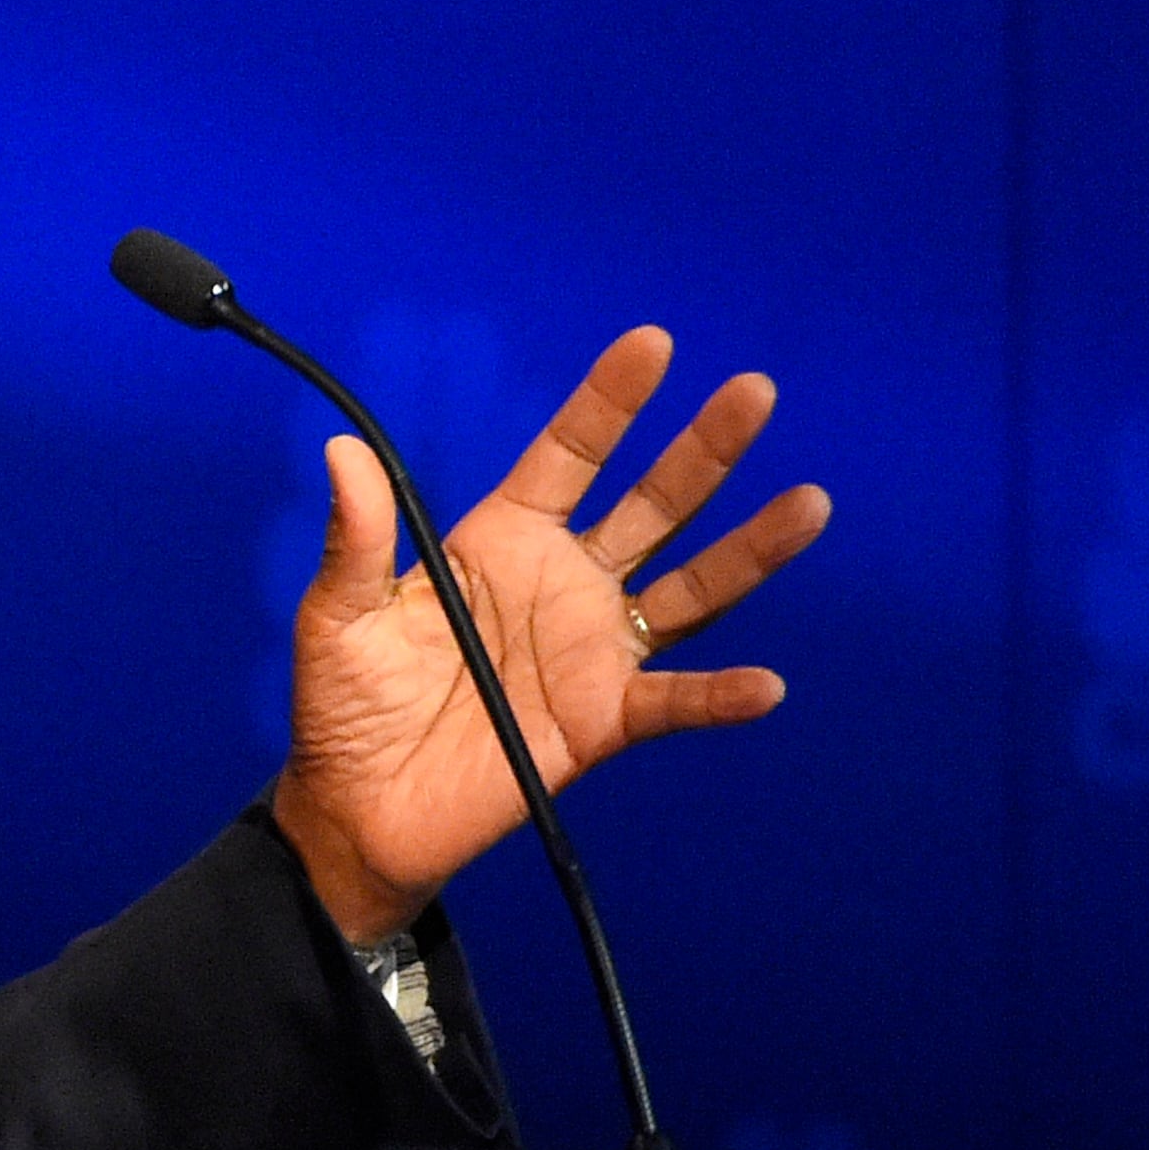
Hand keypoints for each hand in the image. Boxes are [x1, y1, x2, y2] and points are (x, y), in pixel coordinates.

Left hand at [269, 328, 831, 942]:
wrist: (358, 807)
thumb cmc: (345, 704)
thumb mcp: (339, 613)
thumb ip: (357, 536)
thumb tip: (342, 448)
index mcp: (501, 542)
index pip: (569, 455)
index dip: (609, 402)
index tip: (654, 342)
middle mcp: (562, 583)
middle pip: (651, 506)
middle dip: (702, 451)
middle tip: (755, 391)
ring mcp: (590, 650)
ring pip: (688, 590)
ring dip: (748, 552)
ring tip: (809, 502)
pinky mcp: (601, 721)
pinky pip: (673, 702)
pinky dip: (719, 697)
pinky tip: (765, 685)